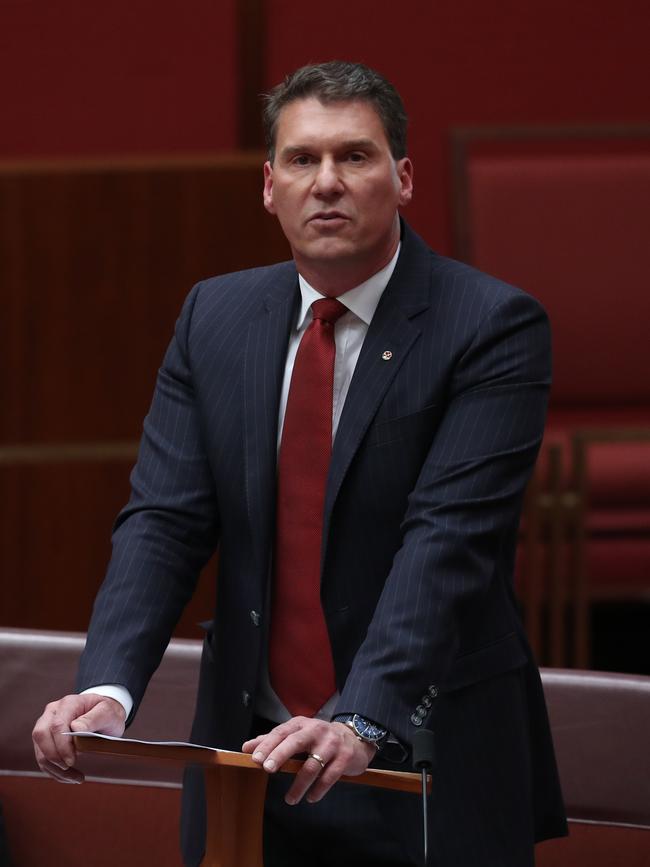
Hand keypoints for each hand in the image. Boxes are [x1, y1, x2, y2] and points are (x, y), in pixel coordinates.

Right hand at [32, 693, 125, 783]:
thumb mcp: (108, 713)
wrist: (103, 714)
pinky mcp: (45, 738)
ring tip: (75, 778)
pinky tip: (70, 776)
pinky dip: (54, 771)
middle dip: (53, 757)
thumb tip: (76, 728)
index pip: (57, 725)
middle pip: (41, 735)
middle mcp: (53, 712)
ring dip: (54, 768)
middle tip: (69, 768)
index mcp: (68, 703)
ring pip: (40, 750)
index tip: (72, 761)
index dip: (62, 745)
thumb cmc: (106, 713)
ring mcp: (46, 724)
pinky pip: (43, 757)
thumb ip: (94, 718)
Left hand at [242, 716, 374, 805]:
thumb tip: (247, 748)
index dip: (268, 745)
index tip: (255, 759)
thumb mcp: (297, 734)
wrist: (354, 737)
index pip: (281, 732)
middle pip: (296, 742)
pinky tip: (311, 797)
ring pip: (312, 765)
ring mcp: (332, 744)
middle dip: (280, 755)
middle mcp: (316, 731)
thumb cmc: (318, 738)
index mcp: (301, 724)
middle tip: (268, 769)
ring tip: (290, 799)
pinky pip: (329, 776)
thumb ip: (272, 741)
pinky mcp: (345, 757)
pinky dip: (319, 789)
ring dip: (299, 784)